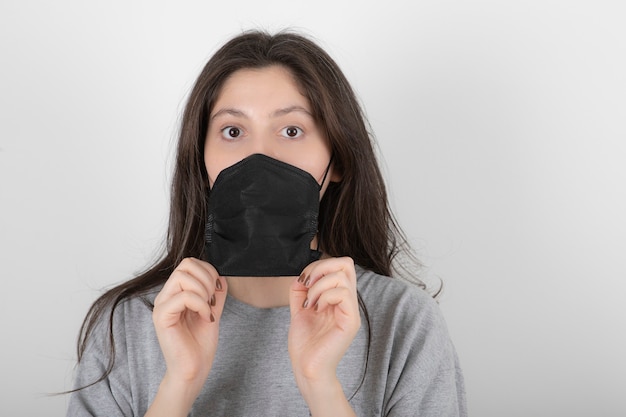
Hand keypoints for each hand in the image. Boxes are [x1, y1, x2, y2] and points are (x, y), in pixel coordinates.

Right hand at [152, 258, 226, 385]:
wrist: (194, 369)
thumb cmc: (200, 344)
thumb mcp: (212, 311)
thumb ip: (215, 292)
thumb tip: (220, 275)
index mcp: (176, 292)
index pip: (190, 263)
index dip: (209, 272)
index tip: (216, 292)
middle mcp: (166, 296)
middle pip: (186, 264)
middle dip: (207, 279)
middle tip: (212, 299)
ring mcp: (162, 305)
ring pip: (183, 277)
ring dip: (203, 291)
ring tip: (208, 309)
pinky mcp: (162, 317)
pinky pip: (184, 296)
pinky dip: (201, 305)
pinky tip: (205, 318)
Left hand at [288, 257, 360, 385]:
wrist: (306, 368)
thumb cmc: (305, 344)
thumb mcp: (299, 309)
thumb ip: (300, 291)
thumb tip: (301, 276)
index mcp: (338, 297)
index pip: (339, 265)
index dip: (318, 266)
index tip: (302, 283)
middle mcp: (348, 301)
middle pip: (346, 263)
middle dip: (321, 267)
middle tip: (307, 286)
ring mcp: (351, 311)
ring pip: (342, 276)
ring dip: (319, 285)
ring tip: (310, 303)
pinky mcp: (350, 321)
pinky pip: (343, 293)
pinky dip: (324, 296)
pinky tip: (316, 309)